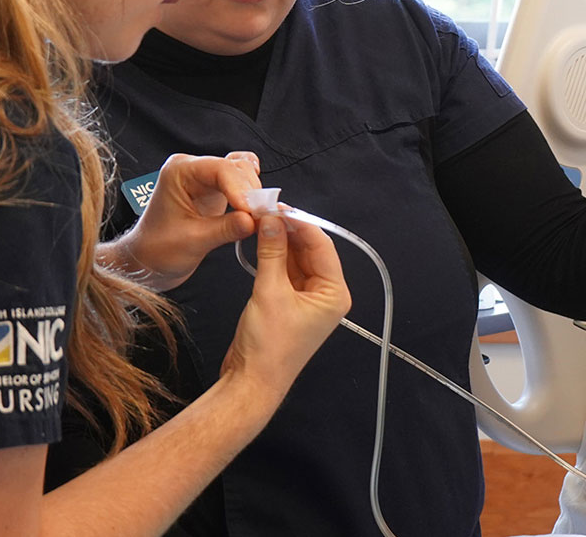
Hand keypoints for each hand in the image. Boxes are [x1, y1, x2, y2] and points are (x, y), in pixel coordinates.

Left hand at [101, 152, 263, 290]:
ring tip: (260, 217)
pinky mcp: (216, 191)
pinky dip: (252, 193)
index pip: (221, 169)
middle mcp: (193, 169)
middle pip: (236, 167)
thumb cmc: (158, 250)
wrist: (146, 262)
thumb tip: (253, 221)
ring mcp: (205, 178)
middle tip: (262, 217)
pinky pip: (242, 183)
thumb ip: (225, 229)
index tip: (255, 211)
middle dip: (251, 192)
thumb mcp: (193, 242)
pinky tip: (256, 209)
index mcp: (179, 171)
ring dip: (254, 194)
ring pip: (243, 173)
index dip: (242, 189)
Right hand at [220, 214, 350, 399]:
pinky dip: (274, 257)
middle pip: (310, 250)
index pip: (321, 246)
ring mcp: (308, 299)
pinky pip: (285, 271)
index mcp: (334, 294)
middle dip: (289, 230)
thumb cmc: (268, 346)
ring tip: (261, 220)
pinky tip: (261, 240)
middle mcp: (326, 295)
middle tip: (266, 209)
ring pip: (296, 259)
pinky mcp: (289, 303)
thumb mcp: (269, 292)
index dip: (300, 222)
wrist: (251, 381)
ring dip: (280, 241)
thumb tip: (271, 220)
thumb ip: (271, 253)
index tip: (278, 205)